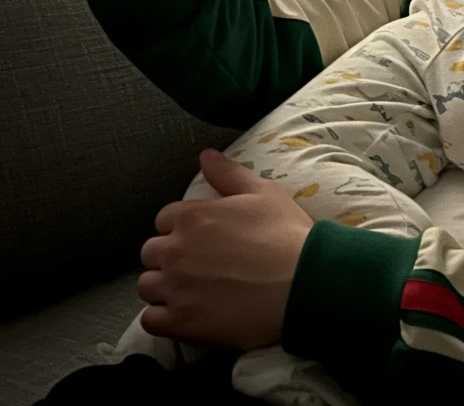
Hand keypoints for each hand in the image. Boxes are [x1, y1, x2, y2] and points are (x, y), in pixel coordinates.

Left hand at [136, 149, 313, 351]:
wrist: (302, 283)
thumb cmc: (285, 234)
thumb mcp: (262, 192)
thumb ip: (227, 173)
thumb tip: (205, 155)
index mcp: (192, 216)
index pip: (164, 218)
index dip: (182, 226)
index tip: (203, 236)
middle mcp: (176, 250)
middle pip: (151, 253)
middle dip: (169, 255)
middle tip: (198, 263)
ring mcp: (175, 288)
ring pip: (147, 286)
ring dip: (163, 286)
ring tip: (191, 289)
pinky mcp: (181, 322)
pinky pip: (150, 321)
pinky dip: (162, 317)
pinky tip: (185, 313)